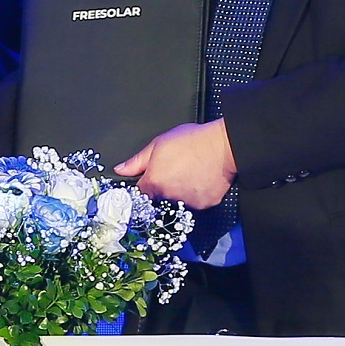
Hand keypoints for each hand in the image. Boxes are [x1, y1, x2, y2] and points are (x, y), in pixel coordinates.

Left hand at [116, 119, 236, 208]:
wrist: (223, 146)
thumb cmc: (193, 141)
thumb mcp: (159, 143)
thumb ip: (137, 160)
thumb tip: (121, 170)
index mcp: (154, 181)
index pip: (141, 191)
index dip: (147, 182)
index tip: (154, 177)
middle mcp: (169, 195)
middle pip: (160, 195)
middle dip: (165, 185)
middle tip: (177, 168)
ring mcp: (187, 202)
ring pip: (178, 199)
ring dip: (181, 190)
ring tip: (191, 171)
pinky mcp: (204, 205)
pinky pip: (197, 201)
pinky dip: (198, 193)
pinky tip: (202, 178)